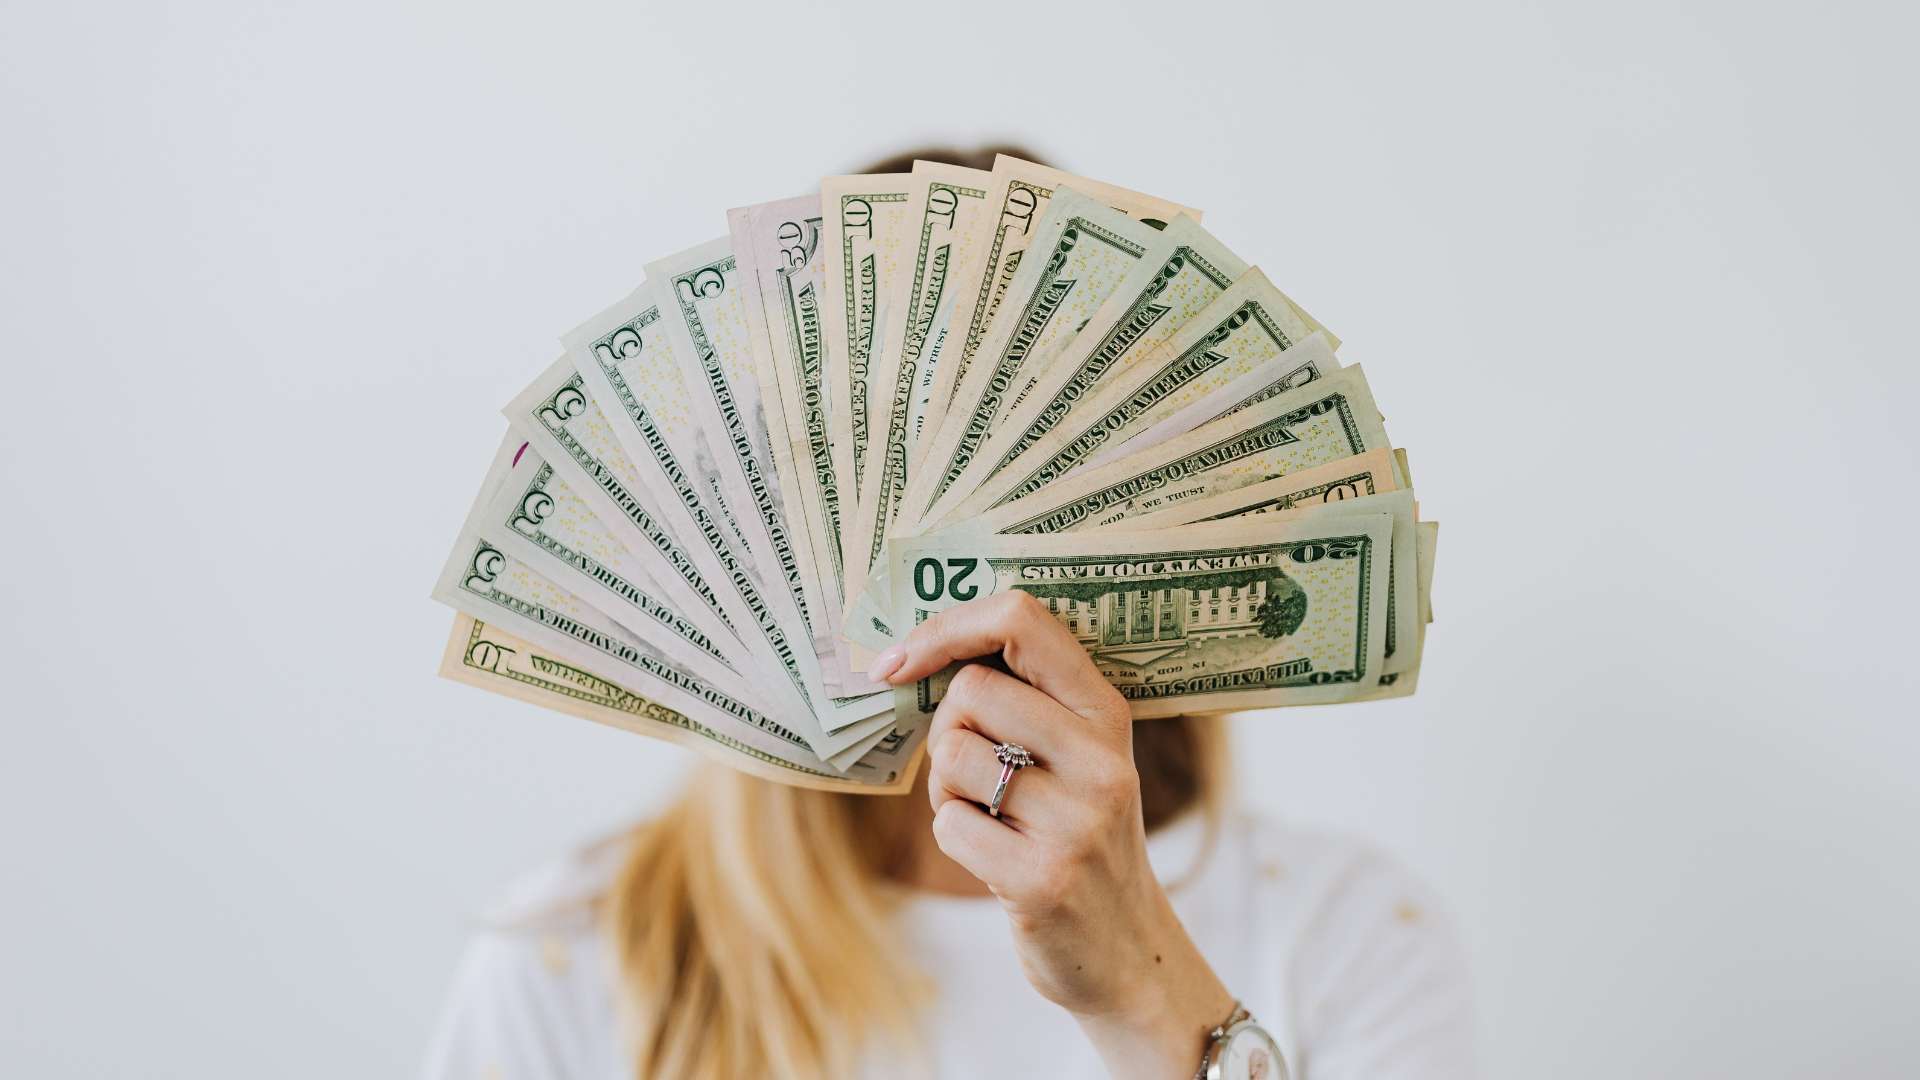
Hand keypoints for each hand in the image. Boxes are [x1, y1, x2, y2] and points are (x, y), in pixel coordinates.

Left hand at [868, 592, 1234, 1078]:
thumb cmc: (1078, 837)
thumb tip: (913, 651)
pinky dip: (954, 838)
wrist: (1127, 952)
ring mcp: (1077, 819)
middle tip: (972, 775)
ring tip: (990, 819)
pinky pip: (948, 825)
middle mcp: (1101, 758)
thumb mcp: (1080, 757)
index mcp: (1106, 712)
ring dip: (947, 791)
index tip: (899, 661)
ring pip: (952, 756)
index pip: (1022, 620)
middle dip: (946, 731)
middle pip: (971, 690)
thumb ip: (1026, 701)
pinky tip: (995, 858)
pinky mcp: (1043, 877)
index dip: (946, 627)